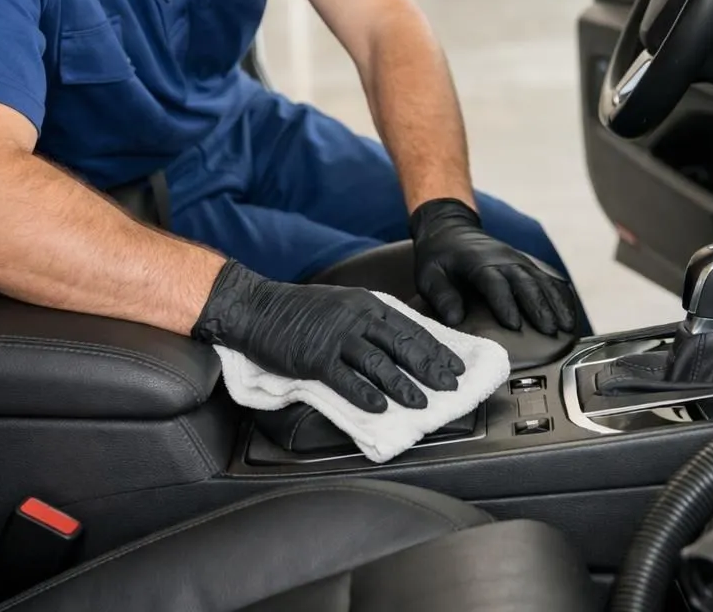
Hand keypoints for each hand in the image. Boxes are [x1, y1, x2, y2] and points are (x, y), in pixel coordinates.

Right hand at [192, 260, 465, 413]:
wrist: (257, 307)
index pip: (411, 329)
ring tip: (422, 403)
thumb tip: (401, 347)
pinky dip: (364, 394)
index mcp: (367, 304)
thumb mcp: (343, 304)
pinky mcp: (314, 358)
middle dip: (431, 369)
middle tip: (451, 387)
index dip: (436, 349)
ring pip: (378, 364)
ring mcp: (335, 338)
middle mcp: (356, 318)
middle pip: (402, 346)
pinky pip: (345, 379)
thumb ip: (371, 321)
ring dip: (403, 386)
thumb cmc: (301, 310)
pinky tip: (380, 408)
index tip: (455, 366)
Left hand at [410, 198, 577, 334]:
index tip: (514, 327)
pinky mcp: (525, 265)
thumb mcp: (429, 275)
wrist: (451, 229)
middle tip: (550, 331)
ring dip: (556, 303)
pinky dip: (560, 295)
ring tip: (567, 326)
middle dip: (540, 308)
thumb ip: (442, 296)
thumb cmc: (439, 257)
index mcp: (479, 263)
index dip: (505, 304)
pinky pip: (548, 278)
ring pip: (542, 281)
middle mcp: (503, 260)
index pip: (495, 284)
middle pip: (526, 283)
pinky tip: (569, 311)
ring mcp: (518, 261)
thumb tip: (455, 319)